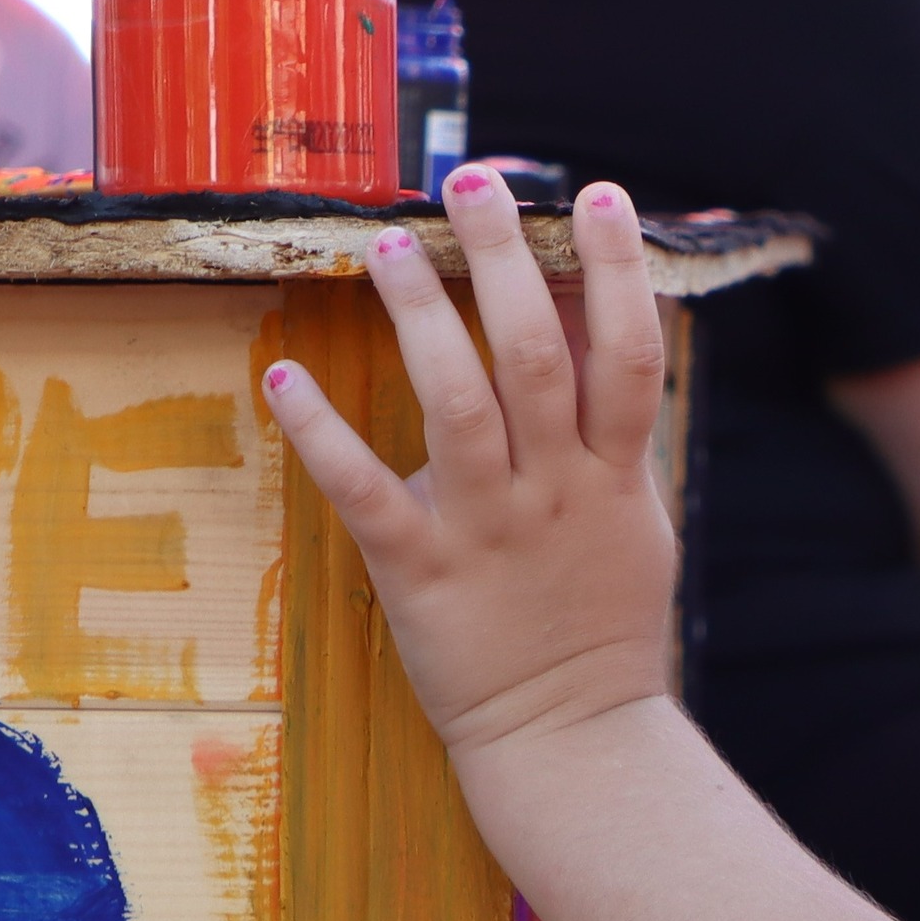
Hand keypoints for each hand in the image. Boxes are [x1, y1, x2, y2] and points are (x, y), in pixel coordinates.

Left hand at [259, 172, 681, 759]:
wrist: (572, 742)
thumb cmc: (599, 623)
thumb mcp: (635, 519)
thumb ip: (614, 427)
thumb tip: (597, 316)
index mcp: (613, 476)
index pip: (628, 350)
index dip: (617, 268)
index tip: (592, 194)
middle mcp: (554, 492)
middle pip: (536, 355)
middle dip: (504, 259)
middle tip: (469, 179)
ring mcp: (488, 533)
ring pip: (459, 408)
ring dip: (422, 320)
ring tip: (386, 246)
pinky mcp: (421, 576)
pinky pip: (368, 494)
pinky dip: (323, 435)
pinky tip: (284, 375)